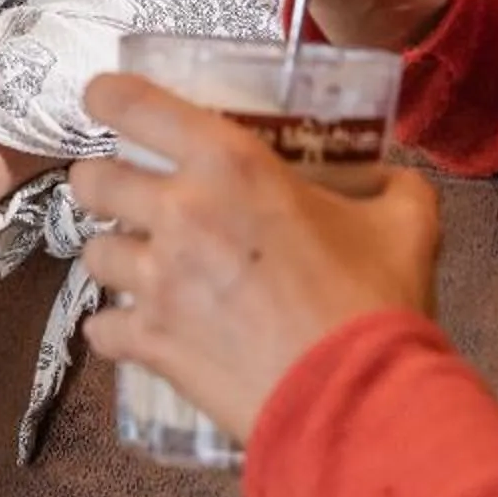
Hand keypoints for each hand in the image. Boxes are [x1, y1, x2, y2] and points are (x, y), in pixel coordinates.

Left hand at [75, 72, 440, 441]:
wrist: (357, 400)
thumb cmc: (376, 301)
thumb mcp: (405, 224)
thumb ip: (392, 188)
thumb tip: (391, 179)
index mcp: (231, 165)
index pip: (136, 105)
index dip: (108, 96)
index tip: (105, 101)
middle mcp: (178, 213)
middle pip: (91, 180)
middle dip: (102, 183)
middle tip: (130, 196)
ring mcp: (156, 282)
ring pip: (93, 252)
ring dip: (116, 256)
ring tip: (144, 267)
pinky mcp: (150, 343)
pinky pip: (100, 327)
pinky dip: (116, 329)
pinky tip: (140, 331)